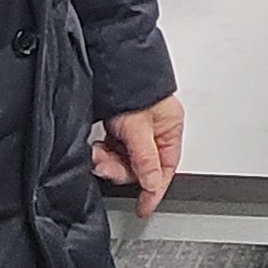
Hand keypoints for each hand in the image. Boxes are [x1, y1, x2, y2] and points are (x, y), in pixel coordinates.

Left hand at [90, 96, 184, 218]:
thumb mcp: (138, 127)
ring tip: (97, 150)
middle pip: (141, 166)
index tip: (143, 208)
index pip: (165, 170)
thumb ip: (145, 159)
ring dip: (109, 159)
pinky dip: (104, 150)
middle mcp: (156, 129)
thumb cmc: (131, 84)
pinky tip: (97, 143)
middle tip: (104, 164)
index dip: (153, 190)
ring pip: (125, 158)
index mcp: (170, 129)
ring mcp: (137, 127)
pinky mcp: (120, 124)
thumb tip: (152, 184)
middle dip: (120, 169)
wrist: (112, 59)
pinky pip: (114, 147)